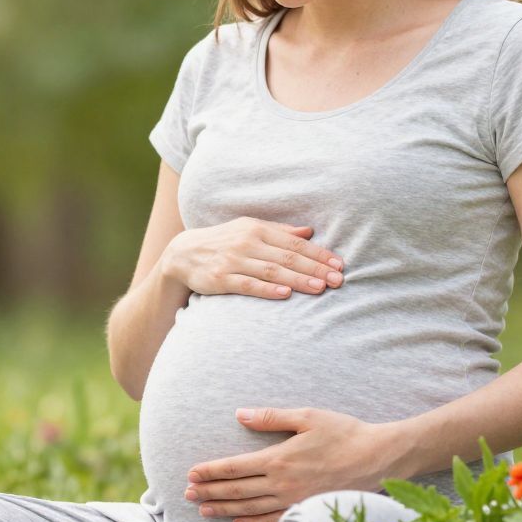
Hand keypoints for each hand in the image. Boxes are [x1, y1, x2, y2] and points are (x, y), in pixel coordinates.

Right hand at [160, 217, 344, 300]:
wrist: (183, 253)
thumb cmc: (223, 241)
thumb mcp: (249, 229)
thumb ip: (280, 231)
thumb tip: (310, 231)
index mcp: (257, 228)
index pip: (294, 242)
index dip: (318, 254)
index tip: (339, 265)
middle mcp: (246, 242)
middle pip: (287, 257)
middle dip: (315, 268)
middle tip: (337, 280)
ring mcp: (233, 260)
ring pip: (271, 270)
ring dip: (298, 279)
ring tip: (320, 288)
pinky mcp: (220, 278)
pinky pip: (247, 284)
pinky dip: (267, 288)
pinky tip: (285, 293)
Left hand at [183, 408, 391, 521]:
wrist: (379, 459)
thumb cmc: (345, 433)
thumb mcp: (308, 417)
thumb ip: (272, 417)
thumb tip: (241, 415)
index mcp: (279, 459)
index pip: (235, 468)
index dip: (211, 472)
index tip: (191, 474)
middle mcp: (282, 483)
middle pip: (237, 490)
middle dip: (210, 492)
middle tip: (187, 494)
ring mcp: (294, 501)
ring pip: (249, 508)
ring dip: (223, 509)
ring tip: (203, 510)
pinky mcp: (306, 511)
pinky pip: (271, 521)